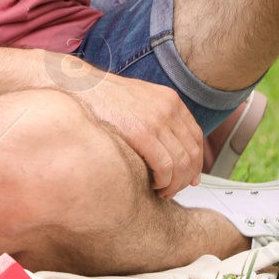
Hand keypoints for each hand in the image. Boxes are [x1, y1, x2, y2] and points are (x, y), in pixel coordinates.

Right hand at [52, 58, 202, 197]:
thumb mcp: (139, 100)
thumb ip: (158, 119)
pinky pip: (165, 166)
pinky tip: (152, 185)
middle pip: (192, 153)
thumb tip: (171, 147)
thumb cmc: (104, 98)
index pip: (196, 137)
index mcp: (170, 100)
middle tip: (173, 189)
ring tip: (161, 190)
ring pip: (181, 163)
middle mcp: (168, 109)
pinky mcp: (141, 132)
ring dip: (174, 184)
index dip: (197, 162)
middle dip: (185, 178)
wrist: (81, 88)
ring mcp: (156, 120)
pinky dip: (163, 181)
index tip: (191, 177)